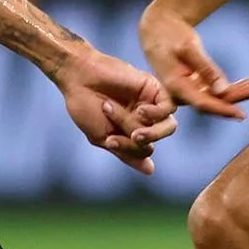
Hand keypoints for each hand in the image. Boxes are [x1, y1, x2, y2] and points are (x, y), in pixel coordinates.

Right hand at [55, 45, 178, 173]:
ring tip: (136, 125)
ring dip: (152, 131)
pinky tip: (140, 110)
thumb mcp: (103, 137)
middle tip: (132, 135)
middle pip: (157, 138)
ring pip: (167, 126)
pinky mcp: (154, 88)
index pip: (144, 150)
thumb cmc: (85, 107)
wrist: (79, 77)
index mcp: (130, 131)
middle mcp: (143, 118)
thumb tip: (151, 171)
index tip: (110, 140)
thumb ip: (126, 153)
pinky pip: (169, 107)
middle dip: (144, 141)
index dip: (131, 151)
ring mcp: (150, 103)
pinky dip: (157, 114)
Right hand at [138, 7, 248, 118]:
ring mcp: (190, 90)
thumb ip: (205, 68)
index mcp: (176, 87)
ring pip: (219, 95)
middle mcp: (183, 93)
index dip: (223, 109)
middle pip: (216, 100)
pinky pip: (217, 89)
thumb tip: (223, 90)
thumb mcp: (188, 47)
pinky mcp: (196, 85)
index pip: (203, 103)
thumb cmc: (169, 35)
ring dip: (242, 90)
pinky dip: (234, 86)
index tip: (242, 114)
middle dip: (242, 95)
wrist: (157, 29)